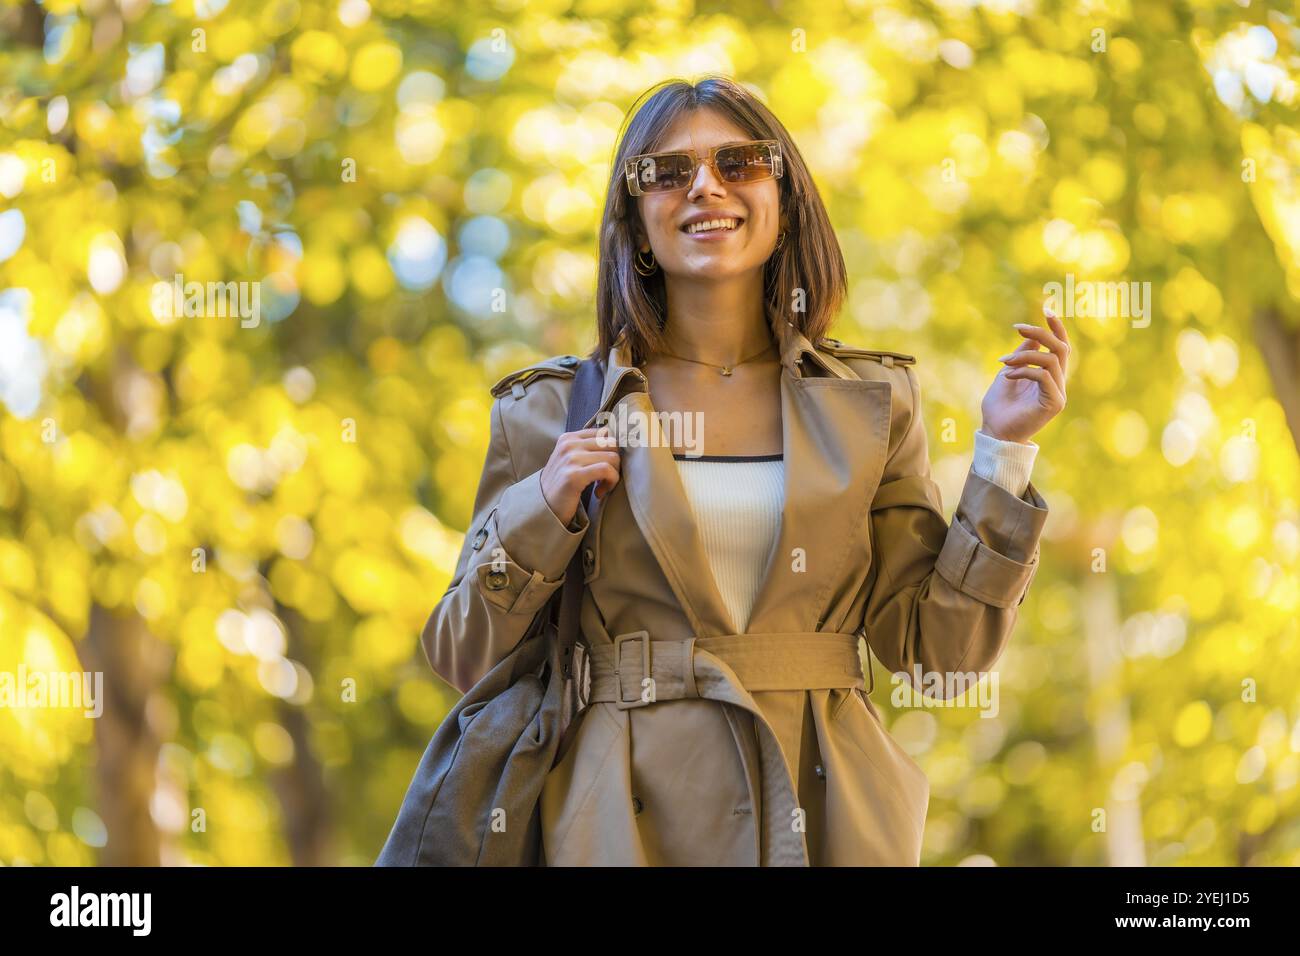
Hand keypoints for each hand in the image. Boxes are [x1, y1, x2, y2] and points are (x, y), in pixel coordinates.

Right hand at [540, 426, 621, 525]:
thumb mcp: (571, 460)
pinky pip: (607, 470)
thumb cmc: (562, 485)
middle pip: (612, 444)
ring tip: (601, 487)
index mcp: (569, 438)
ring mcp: (571, 458)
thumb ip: (588, 449)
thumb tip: (616, 443)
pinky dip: (610, 482)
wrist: (542, 507)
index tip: (606, 467)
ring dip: (613, 475)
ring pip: (612, 457)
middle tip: (606, 478)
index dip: (612, 451)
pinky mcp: (574, 475)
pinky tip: (599, 493)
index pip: (605, 433)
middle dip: (615, 462)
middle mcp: (569, 444)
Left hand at [980, 307, 1069, 442]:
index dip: (1057, 327)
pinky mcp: (1054, 403)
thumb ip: (1023, 356)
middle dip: (1041, 333)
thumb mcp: (1008, 373)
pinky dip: (1024, 371)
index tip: (1046, 308)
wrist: (994, 433)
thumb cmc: (999, 407)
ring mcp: (1058, 393)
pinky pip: (1044, 376)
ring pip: (1051, 360)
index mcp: (1049, 375)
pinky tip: (1008, 376)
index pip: (1061, 346)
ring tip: (1004, 362)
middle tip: (1018, 327)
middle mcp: (1058, 383)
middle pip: (1061, 348)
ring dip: (1024, 356)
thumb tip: (1032, 337)